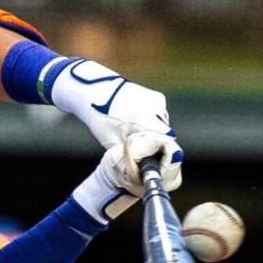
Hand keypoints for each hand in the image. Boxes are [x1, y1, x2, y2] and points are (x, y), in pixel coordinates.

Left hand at [50, 61, 182, 183]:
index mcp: (145, 120)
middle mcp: (157, 109)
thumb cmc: (101, 118)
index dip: (161, 157)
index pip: (166, 145)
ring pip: (162, 127)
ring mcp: (159, 102)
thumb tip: (141, 171)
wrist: (96, 90)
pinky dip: (151, 121)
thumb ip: (131, 156)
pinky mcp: (158, 97)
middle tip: (139, 149)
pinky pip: (160, 116)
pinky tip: (136, 119)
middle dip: (154, 145)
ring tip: (133, 129)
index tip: (152, 162)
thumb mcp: (113, 143)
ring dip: (152, 132)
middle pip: (165, 137)